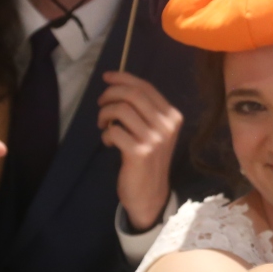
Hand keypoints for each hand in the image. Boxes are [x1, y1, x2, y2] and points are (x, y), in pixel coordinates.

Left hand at [98, 71, 182, 231]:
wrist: (150, 194)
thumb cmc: (149, 159)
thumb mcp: (155, 132)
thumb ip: (144, 111)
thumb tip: (119, 87)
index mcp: (172, 116)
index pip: (146, 87)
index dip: (123, 78)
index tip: (107, 77)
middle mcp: (166, 126)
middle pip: (133, 94)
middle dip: (111, 94)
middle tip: (100, 103)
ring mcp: (154, 139)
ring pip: (121, 110)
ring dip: (105, 114)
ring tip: (103, 125)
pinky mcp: (139, 152)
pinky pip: (114, 130)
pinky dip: (106, 134)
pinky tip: (109, 142)